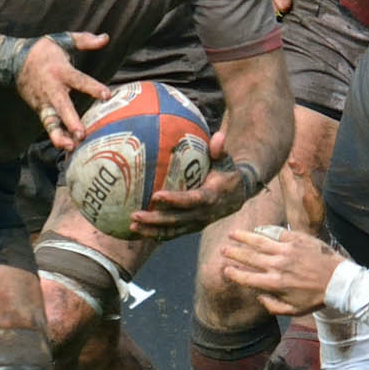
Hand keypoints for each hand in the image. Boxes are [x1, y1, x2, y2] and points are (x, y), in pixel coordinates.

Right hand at [15, 32, 109, 150]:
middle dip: (71, 120)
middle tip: (82, 133)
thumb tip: (106, 38)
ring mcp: (44, 102)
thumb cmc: (42, 51)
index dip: (92, 87)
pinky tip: (67, 147)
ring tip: (70, 147)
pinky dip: (56, 136)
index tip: (106, 95)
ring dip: (59, 135)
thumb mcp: (62, 40)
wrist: (12, 61)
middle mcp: (52, 89)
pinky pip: (48, 124)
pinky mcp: (39, 110)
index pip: (79, 80)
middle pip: (62, 107)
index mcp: (61, 71)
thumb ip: (85, 40)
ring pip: (51, 121)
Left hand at [129, 128, 253, 239]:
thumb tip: (219, 135)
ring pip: (172, 231)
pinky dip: (156, 234)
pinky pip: (172, 233)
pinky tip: (138, 231)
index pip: (191, 200)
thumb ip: (219, 150)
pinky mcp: (191, 228)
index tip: (156, 196)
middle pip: (177, 220)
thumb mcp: (226, 161)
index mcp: (211, 197)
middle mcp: (203, 214)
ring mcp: (196, 224)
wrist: (237, 195)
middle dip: (155, 220)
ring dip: (152, 231)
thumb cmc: (226, 173)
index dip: (175, 200)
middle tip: (134, 215)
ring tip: (131, 226)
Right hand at [219, 226, 343, 315]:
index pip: (247, 277)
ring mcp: (286, 250)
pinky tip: (257, 230)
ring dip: (244, 237)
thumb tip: (258, 296)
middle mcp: (277, 265)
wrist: (338, 280)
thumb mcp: (294, 311)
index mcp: (274, 284)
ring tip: (232, 233)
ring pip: (259, 241)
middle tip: (223, 250)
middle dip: (233, 253)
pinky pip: (277, 233)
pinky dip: (265, 231)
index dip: (234, 273)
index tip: (225, 269)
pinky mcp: (297, 240)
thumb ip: (272, 306)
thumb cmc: (316, 297)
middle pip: (249, 256)